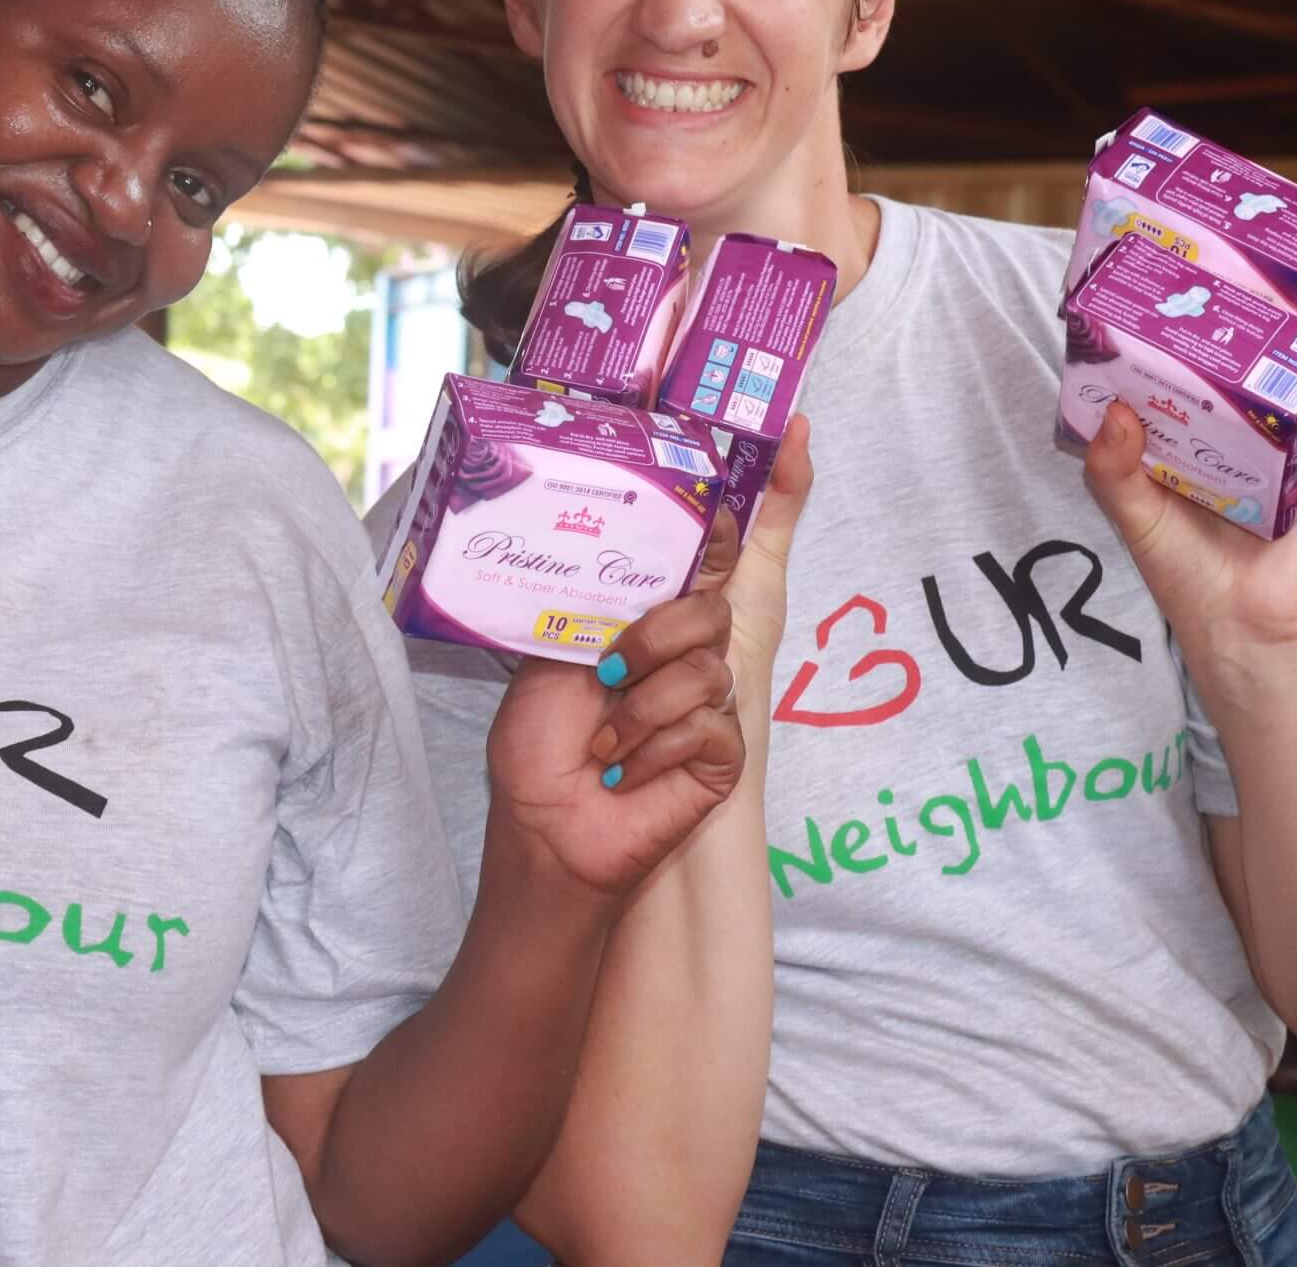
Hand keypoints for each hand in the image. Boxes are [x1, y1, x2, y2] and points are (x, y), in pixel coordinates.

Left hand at [483, 420, 815, 896]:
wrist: (546, 830)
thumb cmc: (538, 749)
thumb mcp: (553, 656)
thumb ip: (597, 603)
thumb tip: (617, 534)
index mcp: (644, 623)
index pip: (701, 560)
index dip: (727, 520)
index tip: (758, 466)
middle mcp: (683, 656)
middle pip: (711, 605)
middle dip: (655, 636)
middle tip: (605, 674)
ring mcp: (709, 706)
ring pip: (707, 668)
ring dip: (640, 708)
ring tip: (604, 743)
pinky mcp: (723, 756)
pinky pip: (713, 726)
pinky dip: (658, 749)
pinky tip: (626, 773)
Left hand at [1082, 315, 1296, 656]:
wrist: (1239, 618)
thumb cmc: (1179, 568)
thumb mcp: (1132, 514)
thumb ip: (1110, 468)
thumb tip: (1118, 410)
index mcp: (1177, 434)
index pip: (1166, 372)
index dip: (1158, 334)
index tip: (1150, 287)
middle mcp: (1228, 428)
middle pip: (1230, 362)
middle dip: (1229, 320)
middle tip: (1223, 268)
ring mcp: (1279, 438)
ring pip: (1289, 375)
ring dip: (1294, 333)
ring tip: (1290, 284)